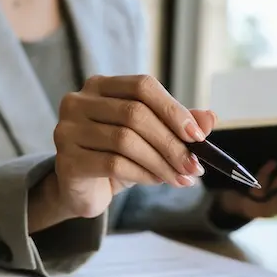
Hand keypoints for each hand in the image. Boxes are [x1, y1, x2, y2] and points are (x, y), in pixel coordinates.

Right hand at [51, 75, 214, 217]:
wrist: (81, 190)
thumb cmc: (116, 158)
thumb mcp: (149, 139)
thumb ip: (176, 126)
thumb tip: (210, 118)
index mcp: (100, 86)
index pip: (142, 86)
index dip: (173, 109)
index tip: (198, 136)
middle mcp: (78, 101)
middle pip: (135, 114)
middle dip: (171, 143)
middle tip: (194, 166)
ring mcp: (67, 130)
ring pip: (126, 141)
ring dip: (161, 162)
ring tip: (180, 178)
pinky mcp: (66, 160)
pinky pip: (113, 164)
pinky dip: (142, 174)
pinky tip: (156, 181)